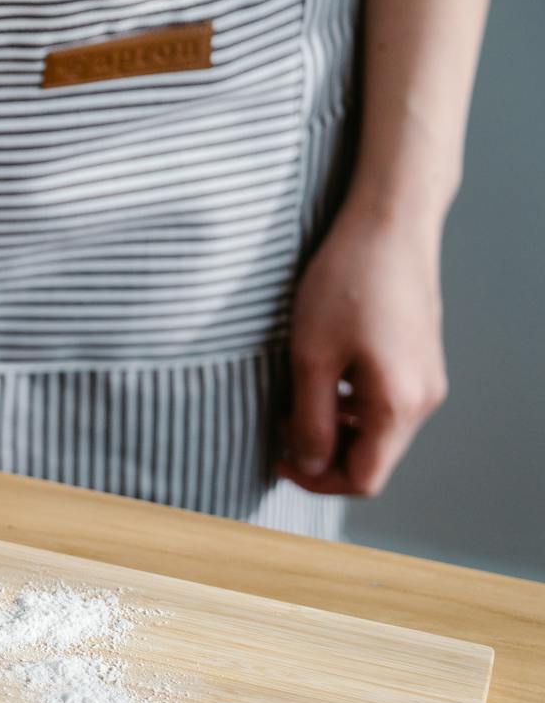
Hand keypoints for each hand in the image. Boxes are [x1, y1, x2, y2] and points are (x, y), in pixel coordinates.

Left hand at [279, 199, 448, 496]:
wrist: (388, 222)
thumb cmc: (346, 283)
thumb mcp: (311, 357)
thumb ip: (309, 421)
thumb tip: (307, 465)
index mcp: (399, 405)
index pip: (362, 479)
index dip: (314, 480)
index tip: (276, 458)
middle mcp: (424, 399)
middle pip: (372, 457)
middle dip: (322, 453)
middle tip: (279, 425)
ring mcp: (426, 378)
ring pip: (376, 431)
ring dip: (333, 428)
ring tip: (294, 400)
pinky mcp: (420, 358)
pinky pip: (384, 402)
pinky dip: (348, 405)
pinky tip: (321, 377)